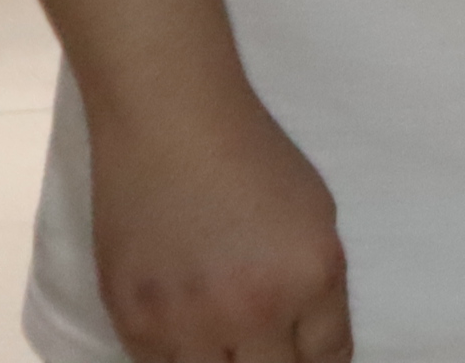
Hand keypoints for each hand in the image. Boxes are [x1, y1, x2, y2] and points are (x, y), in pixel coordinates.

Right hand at [88, 88, 351, 362]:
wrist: (170, 125)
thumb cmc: (254, 157)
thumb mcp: (316, 217)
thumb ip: (315, 287)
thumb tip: (309, 340)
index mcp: (311, 278)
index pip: (330, 360)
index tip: (310, 358)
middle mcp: (255, 311)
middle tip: (269, 348)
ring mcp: (190, 324)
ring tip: (226, 344)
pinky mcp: (134, 324)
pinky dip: (177, 360)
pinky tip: (185, 339)